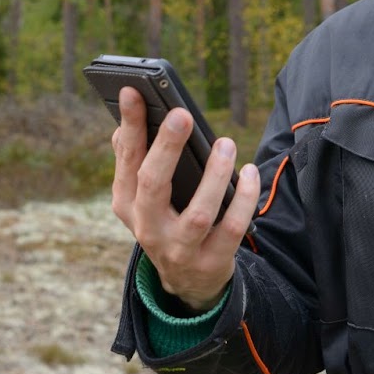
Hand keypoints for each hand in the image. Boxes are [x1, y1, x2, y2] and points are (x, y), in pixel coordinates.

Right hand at [110, 86, 260, 312]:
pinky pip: (232, 229)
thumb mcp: (142, 197)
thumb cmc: (165, 220)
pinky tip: (248, 173)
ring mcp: (180, 249)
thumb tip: (125, 122)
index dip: (129, 125)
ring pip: (198, 213)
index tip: (133, 91)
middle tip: (182, 113)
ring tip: (226, 143)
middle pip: (153, 184)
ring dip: (214, 175)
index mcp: (127, 203)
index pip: (127, 159)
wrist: (186, 282)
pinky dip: (243, 199)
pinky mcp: (211, 262)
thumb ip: (133, 161)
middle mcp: (148, 228)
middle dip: (167, 147)